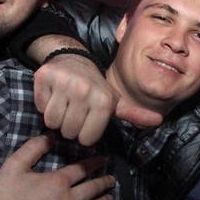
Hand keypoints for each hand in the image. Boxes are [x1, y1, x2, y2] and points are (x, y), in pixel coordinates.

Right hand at [0, 133, 116, 199]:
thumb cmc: (2, 197)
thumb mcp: (14, 165)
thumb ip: (34, 148)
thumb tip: (51, 136)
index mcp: (57, 182)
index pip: (83, 169)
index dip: (96, 163)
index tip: (105, 160)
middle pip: (93, 189)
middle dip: (104, 183)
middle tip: (112, 180)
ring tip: (110, 198)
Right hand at [33, 53, 161, 144]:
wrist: (74, 60)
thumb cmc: (95, 88)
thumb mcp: (115, 101)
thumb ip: (134, 114)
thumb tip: (159, 120)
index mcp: (104, 100)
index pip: (86, 140)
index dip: (85, 135)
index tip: (87, 122)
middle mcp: (84, 90)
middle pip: (68, 132)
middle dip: (69, 127)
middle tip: (74, 112)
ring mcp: (63, 82)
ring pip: (51, 122)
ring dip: (55, 118)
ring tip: (64, 104)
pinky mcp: (44, 76)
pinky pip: (39, 107)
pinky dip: (43, 104)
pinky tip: (54, 95)